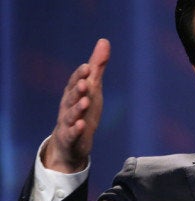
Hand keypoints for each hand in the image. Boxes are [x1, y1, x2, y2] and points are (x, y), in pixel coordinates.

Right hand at [42, 39, 110, 172]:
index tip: (88, 66)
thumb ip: (97, 67)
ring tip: (85, 102)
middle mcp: (68, 106)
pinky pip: (72, 134)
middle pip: (71, 96)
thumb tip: (104, 41)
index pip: (75, 82)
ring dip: (77, 108)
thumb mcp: (92, 88)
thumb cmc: (83, 110)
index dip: (80, 75)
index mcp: (73, 93)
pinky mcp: (70, 138)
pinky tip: (81, 125)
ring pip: (71, 114)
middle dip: (77, 89)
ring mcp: (68, 122)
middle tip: (85, 82)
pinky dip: (76, 129)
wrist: (70, 143)